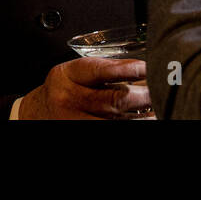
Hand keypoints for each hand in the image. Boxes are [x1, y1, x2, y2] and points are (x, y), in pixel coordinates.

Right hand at [17, 57, 150, 118]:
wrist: (38, 113)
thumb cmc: (64, 88)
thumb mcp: (76, 71)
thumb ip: (104, 69)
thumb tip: (144, 67)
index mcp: (68, 75)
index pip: (101, 70)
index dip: (128, 69)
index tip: (149, 67)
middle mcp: (69, 100)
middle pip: (113, 101)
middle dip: (143, 97)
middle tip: (162, 91)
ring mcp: (74, 122)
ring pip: (115, 122)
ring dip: (142, 118)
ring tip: (160, 109)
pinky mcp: (79, 133)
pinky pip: (110, 131)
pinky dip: (129, 125)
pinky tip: (143, 121)